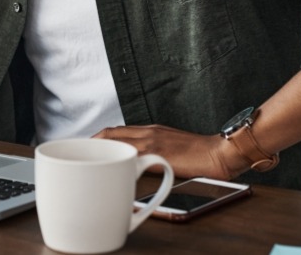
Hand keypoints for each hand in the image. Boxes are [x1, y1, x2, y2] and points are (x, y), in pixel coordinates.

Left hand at [93, 124, 245, 179]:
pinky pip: (131, 155)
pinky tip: (109, 170)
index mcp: (150, 130)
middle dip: (91, 143)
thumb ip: (152, 151)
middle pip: (110, 133)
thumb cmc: (200, 152)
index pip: (115, 130)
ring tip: (86, 162)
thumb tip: (136, 164)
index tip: (86, 148)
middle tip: (79, 155)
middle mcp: (147, 132)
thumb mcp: (171, 147)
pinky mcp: (158, 153)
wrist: (220, 152)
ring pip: (116, 140)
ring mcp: (152, 141)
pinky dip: (117, 160)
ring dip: (99, 149)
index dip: (97, 138)